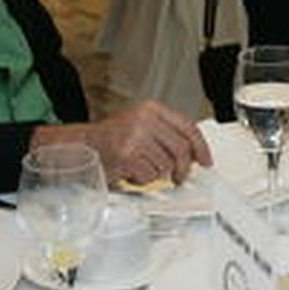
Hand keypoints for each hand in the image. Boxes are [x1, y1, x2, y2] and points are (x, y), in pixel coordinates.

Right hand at [40, 101, 212, 185]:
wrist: (82, 145)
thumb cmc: (112, 139)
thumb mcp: (142, 126)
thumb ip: (166, 134)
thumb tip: (194, 155)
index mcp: (152, 109)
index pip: (188, 127)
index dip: (201, 147)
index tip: (206, 161)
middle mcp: (145, 119)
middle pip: (182, 149)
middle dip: (183, 168)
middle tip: (179, 177)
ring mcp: (135, 137)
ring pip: (166, 165)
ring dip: (156, 173)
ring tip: (140, 167)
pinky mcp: (127, 156)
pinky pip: (150, 176)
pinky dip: (143, 180)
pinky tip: (131, 172)